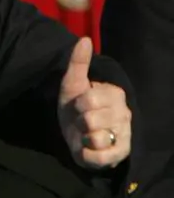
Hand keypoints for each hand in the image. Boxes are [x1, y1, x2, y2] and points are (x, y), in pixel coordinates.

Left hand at [57, 37, 131, 168]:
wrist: (75, 133)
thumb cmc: (75, 107)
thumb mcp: (73, 84)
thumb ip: (78, 62)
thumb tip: (84, 39)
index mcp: (115, 94)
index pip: (89, 99)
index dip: (77, 105)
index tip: (79, 106)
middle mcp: (124, 114)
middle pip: (91, 120)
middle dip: (79, 122)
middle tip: (82, 121)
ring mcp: (124, 135)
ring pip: (96, 138)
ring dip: (84, 138)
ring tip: (86, 134)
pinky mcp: (120, 155)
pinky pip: (100, 158)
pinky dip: (88, 155)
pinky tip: (88, 148)